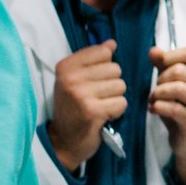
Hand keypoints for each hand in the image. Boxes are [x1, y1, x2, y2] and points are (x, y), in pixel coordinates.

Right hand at [48, 43, 127, 171]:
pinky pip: (121, 103)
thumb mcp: (76, 80)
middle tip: (97, 97)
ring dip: (115, 98)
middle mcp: (71, 78)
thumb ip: (93, 60)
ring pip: (121, 86)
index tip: (93, 82)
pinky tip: (104, 116)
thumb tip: (112, 43)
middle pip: (115, 69)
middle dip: (112, 84)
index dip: (106, 68)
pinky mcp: (93, 111)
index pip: (103, 52)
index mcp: (66, 66)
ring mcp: (81, 94)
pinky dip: (117, 111)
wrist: (63, 141)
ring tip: (100, 106)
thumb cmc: (73, 109)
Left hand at [149, 46, 185, 184]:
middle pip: (180, 70)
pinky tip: (153, 109)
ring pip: (177, 88)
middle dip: (161, 79)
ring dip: (158, 93)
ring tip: (153, 100)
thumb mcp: (172, 84)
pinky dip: (158, 106)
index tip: (158, 66)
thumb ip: (164, 65)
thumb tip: (154, 50)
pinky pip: (173, 107)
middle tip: (156, 90)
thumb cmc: (181, 108)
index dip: (169, 56)